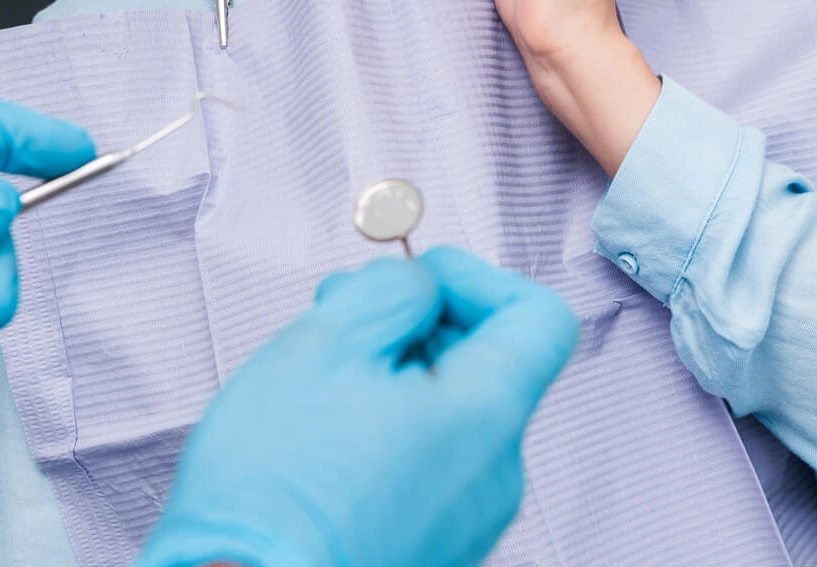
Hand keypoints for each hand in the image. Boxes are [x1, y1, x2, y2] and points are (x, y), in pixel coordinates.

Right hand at [138, 248, 577, 566]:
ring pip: (451, 417)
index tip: (418, 277)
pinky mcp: (431, 551)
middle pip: (487, 366)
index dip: (477, 278)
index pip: (540, 319)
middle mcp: (494, 477)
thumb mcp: (328, 341)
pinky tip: (322, 442)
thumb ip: (396, 290)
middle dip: (418, 326)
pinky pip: (428, 468)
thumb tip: (424, 289)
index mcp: (487, 418)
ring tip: (320, 385)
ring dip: (395, 380)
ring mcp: (465, 524)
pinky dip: (387, 436)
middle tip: (342, 316)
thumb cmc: (275, 488)